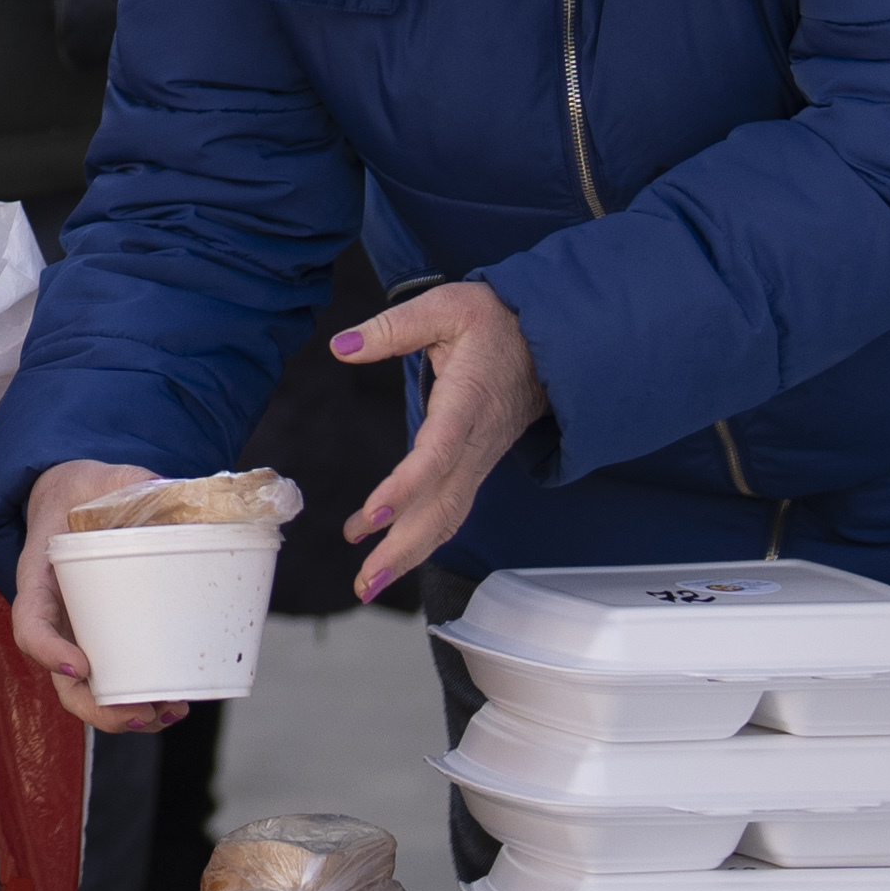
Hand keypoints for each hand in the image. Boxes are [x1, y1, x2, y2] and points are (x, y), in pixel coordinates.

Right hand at [8, 454, 196, 733]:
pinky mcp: (106, 642)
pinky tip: (177, 705)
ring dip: (124, 715)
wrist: (78, 502)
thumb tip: (164, 492)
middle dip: (98, 707)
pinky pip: (116, 682)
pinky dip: (143, 701)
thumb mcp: (98, 478)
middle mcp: (55, 619)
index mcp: (39, 579)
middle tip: (141, 712)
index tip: (80, 665)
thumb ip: (127, 482)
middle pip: (61, 680)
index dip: (48, 650)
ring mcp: (79, 636)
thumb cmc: (83, 493)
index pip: (30, 623)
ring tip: (169, 713)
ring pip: (90, 693)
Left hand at [335, 279, 545, 602]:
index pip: (437, 453)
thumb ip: (392, 328)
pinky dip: (420, 538)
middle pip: (443, 505)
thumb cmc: (496, 321)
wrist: (548, 340)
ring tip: (366, 584)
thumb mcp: (446, 306)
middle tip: (364, 583)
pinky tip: (385, 554)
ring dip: (408, 555)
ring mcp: (480, 459)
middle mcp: (476, 441)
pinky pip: (450, 510)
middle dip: (403, 549)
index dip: (406, 488)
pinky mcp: (476, 466)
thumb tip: (341, 346)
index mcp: (468, 401)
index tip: (372, 516)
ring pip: (448, 517)